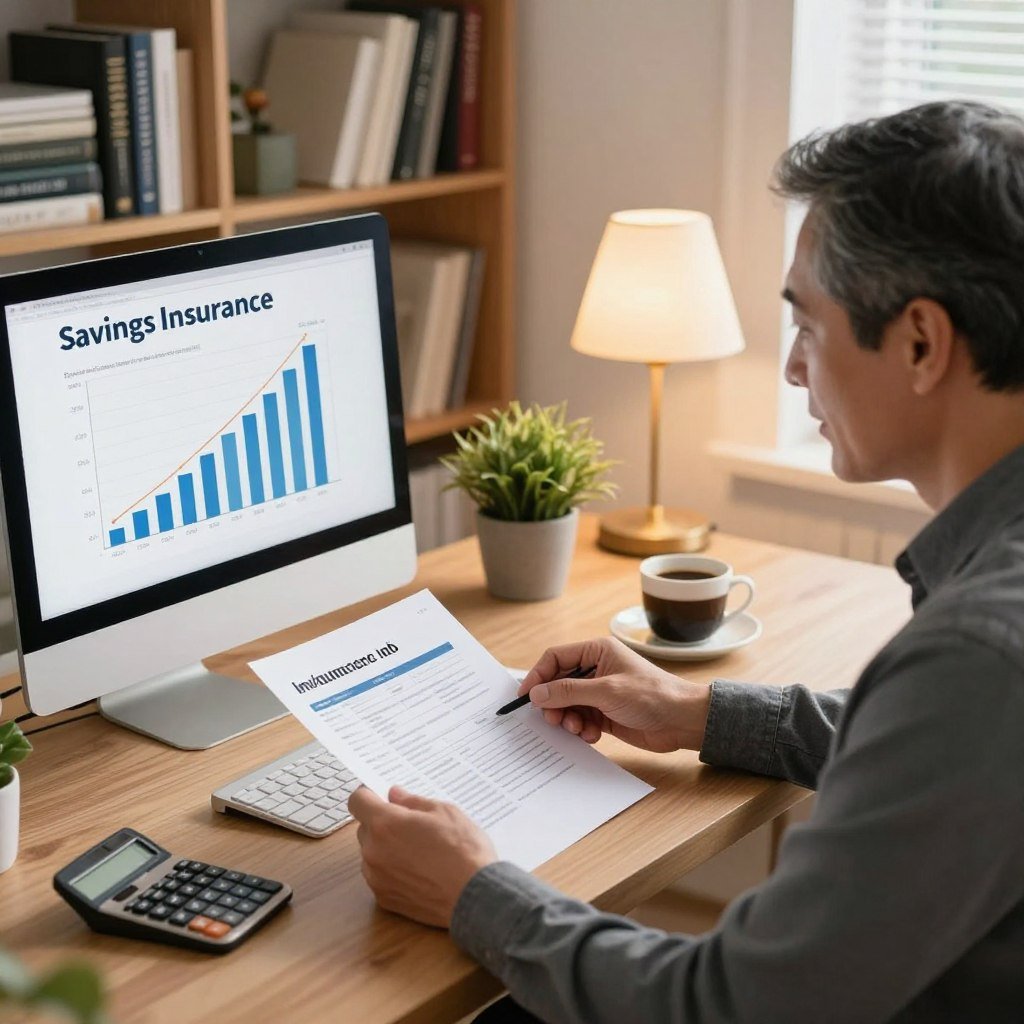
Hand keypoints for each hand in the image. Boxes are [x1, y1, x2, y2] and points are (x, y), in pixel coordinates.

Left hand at [348, 785, 496, 927]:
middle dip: (382, 823)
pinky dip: (391, 871)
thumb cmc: (463, 850)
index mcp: (386, 824)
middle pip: (364, 828)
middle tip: (411, 826)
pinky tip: (418, 872)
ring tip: (418, 852)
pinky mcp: (383, 899)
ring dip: (386, 848)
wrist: (474, 896)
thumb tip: (395, 795)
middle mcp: (373, 851)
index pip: (357, 801)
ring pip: (371, 853)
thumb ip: (413, 801)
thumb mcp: (444, 812)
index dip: (368, 795)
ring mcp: (376, 878)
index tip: (380, 797)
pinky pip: (379, 876)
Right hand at [518, 637, 710, 752]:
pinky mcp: (605, 714)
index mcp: (597, 652)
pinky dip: (581, 729)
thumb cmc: (652, 696)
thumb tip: (536, 694)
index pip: (556, 658)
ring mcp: (600, 693)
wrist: (683, 721)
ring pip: (568, 705)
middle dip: (554, 703)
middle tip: (553, 720)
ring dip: (568, 719)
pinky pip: (580, 720)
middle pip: (559, 684)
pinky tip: (592, 735)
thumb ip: (569, 692)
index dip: (538, 676)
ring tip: (578, 729)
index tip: (526, 697)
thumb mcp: (606, 691)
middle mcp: (596, 670)